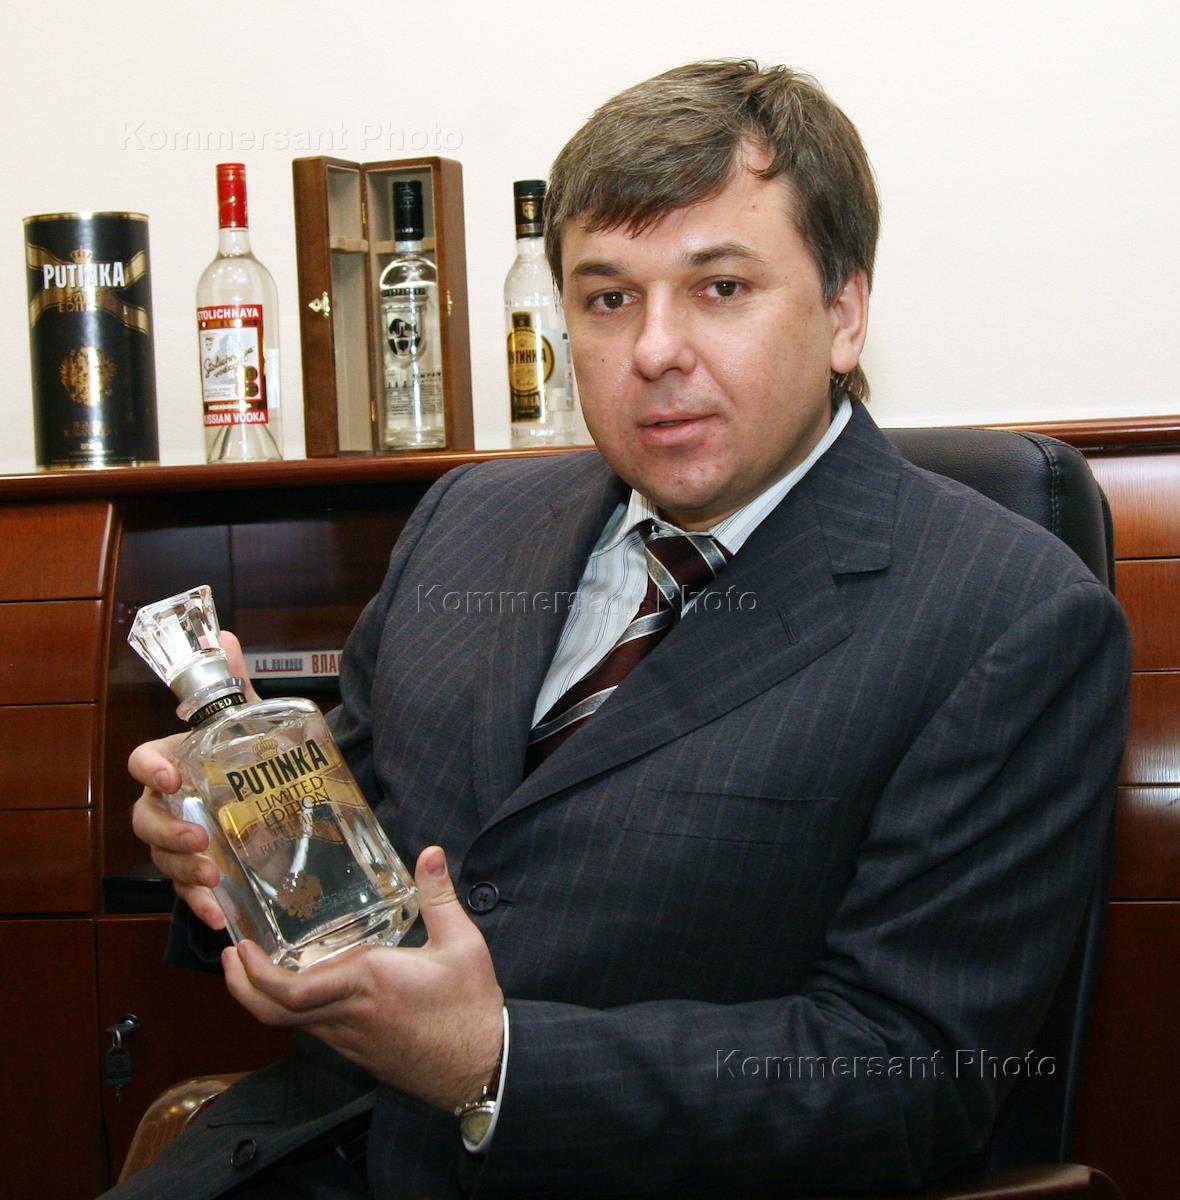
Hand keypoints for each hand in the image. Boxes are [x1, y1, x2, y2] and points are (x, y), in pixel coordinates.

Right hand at [128, 630, 257, 930]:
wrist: (273, 792)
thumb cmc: (245, 753)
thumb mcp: (246, 719)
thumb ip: (234, 683)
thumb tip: (224, 636)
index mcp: (172, 763)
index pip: (143, 763)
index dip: (151, 770)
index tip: (172, 777)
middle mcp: (168, 805)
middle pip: (145, 821)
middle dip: (167, 832)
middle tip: (200, 837)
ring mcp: (181, 840)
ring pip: (163, 859)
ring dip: (184, 871)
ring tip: (214, 876)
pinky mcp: (201, 869)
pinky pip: (190, 892)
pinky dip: (202, 905)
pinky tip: (220, 917)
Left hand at [221, 846, 504, 1111]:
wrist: (481, 1066)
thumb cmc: (469, 1005)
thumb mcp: (462, 943)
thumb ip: (439, 895)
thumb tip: (430, 852)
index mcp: (366, 982)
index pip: (290, 990)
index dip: (254, 974)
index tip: (239, 947)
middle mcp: (347, 1014)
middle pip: (273, 1013)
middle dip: (241, 987)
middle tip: (230, 957)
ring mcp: (350, 1038)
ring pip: (291, 1023)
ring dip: (266, 996)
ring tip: (260, 963)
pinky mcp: (359, 1052)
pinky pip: (315, 1029)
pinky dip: (296, 1007)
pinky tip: (307, 985)